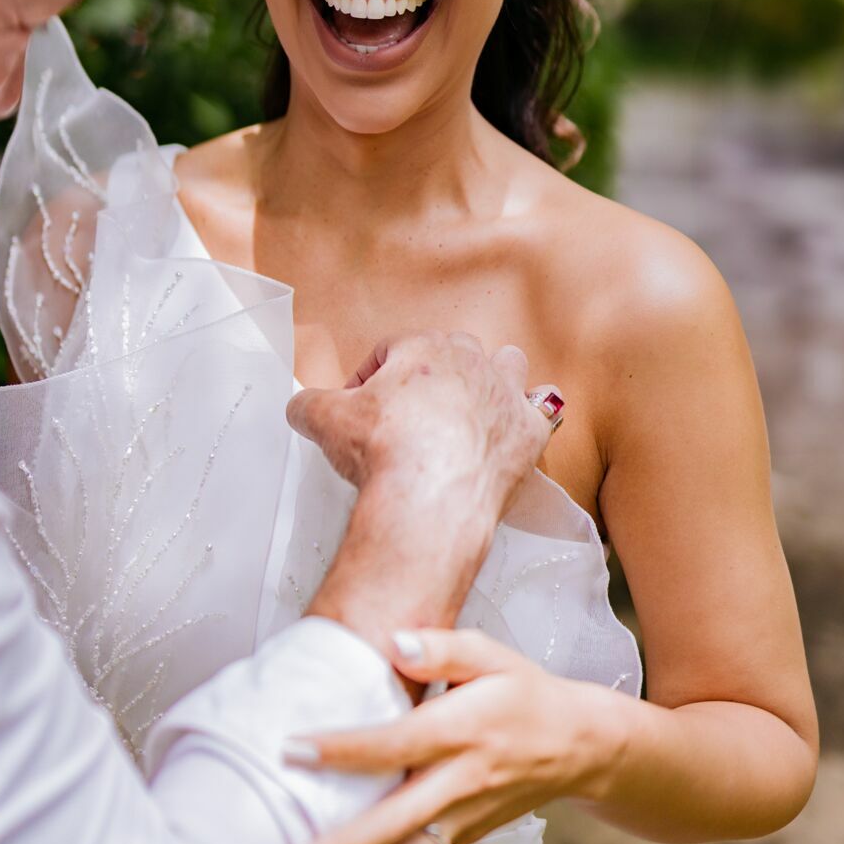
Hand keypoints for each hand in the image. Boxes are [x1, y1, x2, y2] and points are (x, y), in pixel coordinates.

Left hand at [284, 629, 630, 843]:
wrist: (581, 744)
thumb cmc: (526, 692)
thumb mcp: (490, 654)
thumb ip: (441, 646)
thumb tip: (395, 641)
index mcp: (461, 729)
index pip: (395, 742)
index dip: (342, 749)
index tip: (292, 751)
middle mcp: (461, 782)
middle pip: (396, 822)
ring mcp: (465, 819)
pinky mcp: (467, 839)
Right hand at [288, 330, 548, 513]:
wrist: (430, 497)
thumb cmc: (382, 451)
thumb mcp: (324, 420)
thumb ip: (309, 404)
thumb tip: (301, 406)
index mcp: (424, 347)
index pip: (394, 348)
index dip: (371, 376)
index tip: (359, 404)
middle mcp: (472, 360)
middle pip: (454, 351)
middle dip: (432, 375)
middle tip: (408, 411)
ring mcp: (506, 394)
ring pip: (507, 366)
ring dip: (492, 380)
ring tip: (470, 407)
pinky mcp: (529, 433)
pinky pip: (542, 412)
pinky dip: (528, 421)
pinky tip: (513, 433)